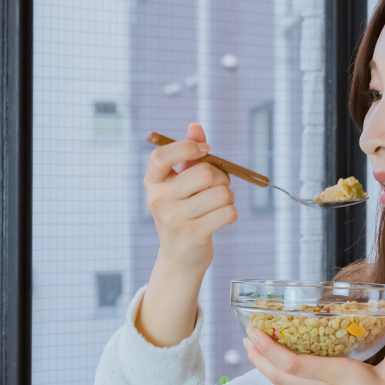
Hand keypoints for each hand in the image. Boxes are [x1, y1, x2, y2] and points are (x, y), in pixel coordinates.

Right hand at [144, 123, 237, 275]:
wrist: (179, 258)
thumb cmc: (182, 212)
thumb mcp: (179, 183)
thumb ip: (188, 154)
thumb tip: (196, 127)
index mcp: (153, 183)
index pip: (161, 156)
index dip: (186, 147)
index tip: (204, 151)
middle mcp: (159, 200)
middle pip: (204, 173)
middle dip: (221, 177)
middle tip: (218, 186)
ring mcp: (174, 219)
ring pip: (221, 194)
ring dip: (229, 197)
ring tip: (220, 204)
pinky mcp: (193, 235)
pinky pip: (228, 212)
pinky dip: (232, 212)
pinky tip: (222, 217)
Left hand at [242, 299, 384, 384]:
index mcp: (337, 377)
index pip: (293, 365)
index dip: (269, 349)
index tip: (253, 333)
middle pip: (280, 375)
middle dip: (259, 355)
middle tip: (245, 335)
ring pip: (287, 382)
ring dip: (268, 365)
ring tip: (257, 347)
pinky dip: (287, 372)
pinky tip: (290, 361)